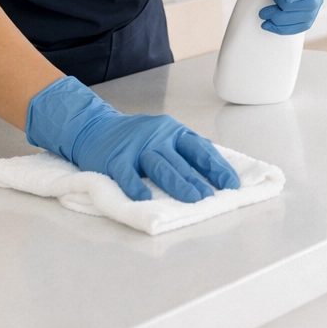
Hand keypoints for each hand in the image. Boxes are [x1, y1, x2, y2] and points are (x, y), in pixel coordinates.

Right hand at [26, 76, 239, 201]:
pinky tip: (144, 200)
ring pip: (160, 166)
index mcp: (174, 132)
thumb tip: (217, 171)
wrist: (95, 128)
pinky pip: (126, 174)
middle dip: (198, 180)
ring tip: (193, 199)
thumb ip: (186, 150)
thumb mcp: (165, 136)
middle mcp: (158, 137)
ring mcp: (136, 147)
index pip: (200, 150)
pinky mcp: (115, 159)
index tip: (231, 184)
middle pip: (181, 161)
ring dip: (178, 184)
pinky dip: (135, 187)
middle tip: (212, 197)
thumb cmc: (137, 138)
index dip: (217, 167)